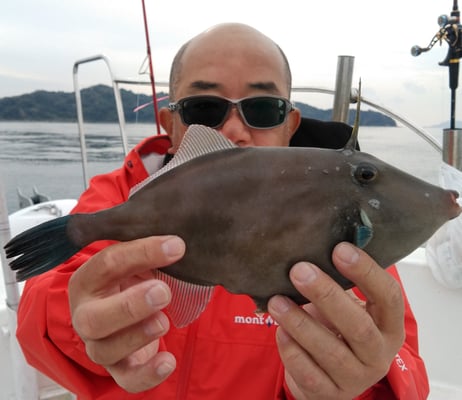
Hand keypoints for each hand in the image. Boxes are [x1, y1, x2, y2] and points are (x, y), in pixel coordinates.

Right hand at [69, 235, 185, 392]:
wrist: (130, 308)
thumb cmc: (133, 278)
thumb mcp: (136, 259)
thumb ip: (149, 248)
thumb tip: (178, 237)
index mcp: (89, 280)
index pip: (107, 264)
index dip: (141, 253)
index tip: (176, 246)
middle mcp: (87, 314)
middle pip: (93, 318)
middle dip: (129, 306)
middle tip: (162, 292)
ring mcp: (99, 343)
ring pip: (105, 350)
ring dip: (137, 336)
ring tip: (164, 321)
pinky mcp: (119, 367)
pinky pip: (126, 378)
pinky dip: (147, 374)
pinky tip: (168, 361)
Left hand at [268, 242, 404, 399]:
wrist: (330, 377)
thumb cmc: (338, 330)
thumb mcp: (347, 307)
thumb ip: (338, 284)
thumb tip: (311, 244)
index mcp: (389, 326)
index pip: (389, 297)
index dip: (366, 272)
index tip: (339, 249)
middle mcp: (378, 355)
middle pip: (358, 327)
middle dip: (326, 295)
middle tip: (299, 271)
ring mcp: (355, 378)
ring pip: (330, 352)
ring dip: (301, 323)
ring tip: (276, 301)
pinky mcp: (329, 393)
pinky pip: (308, 373)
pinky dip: (291, 350)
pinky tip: (279, 330)